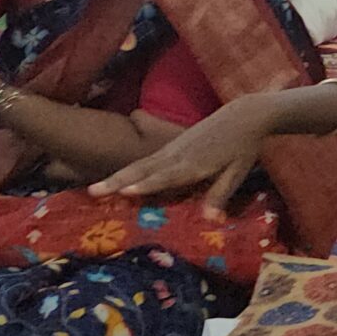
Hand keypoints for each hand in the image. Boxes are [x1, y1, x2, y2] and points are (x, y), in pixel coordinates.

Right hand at [90, 92, 278, 213]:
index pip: (166, 177)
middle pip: (143, 170)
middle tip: (93, 192)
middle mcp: (178, 155)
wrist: (243, 116)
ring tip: (94, 189)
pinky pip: (146, 161)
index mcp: (195, 163)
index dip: (146, 185)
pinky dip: (129, 171)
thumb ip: (220, 194)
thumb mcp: (238, 172)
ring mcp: (172, 149)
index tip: (125, 192)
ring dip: (117, 176)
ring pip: (140, 165)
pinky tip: (117, 181)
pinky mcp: (171, 147)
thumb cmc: (243, 147)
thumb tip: (209, 219)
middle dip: (117, 181)